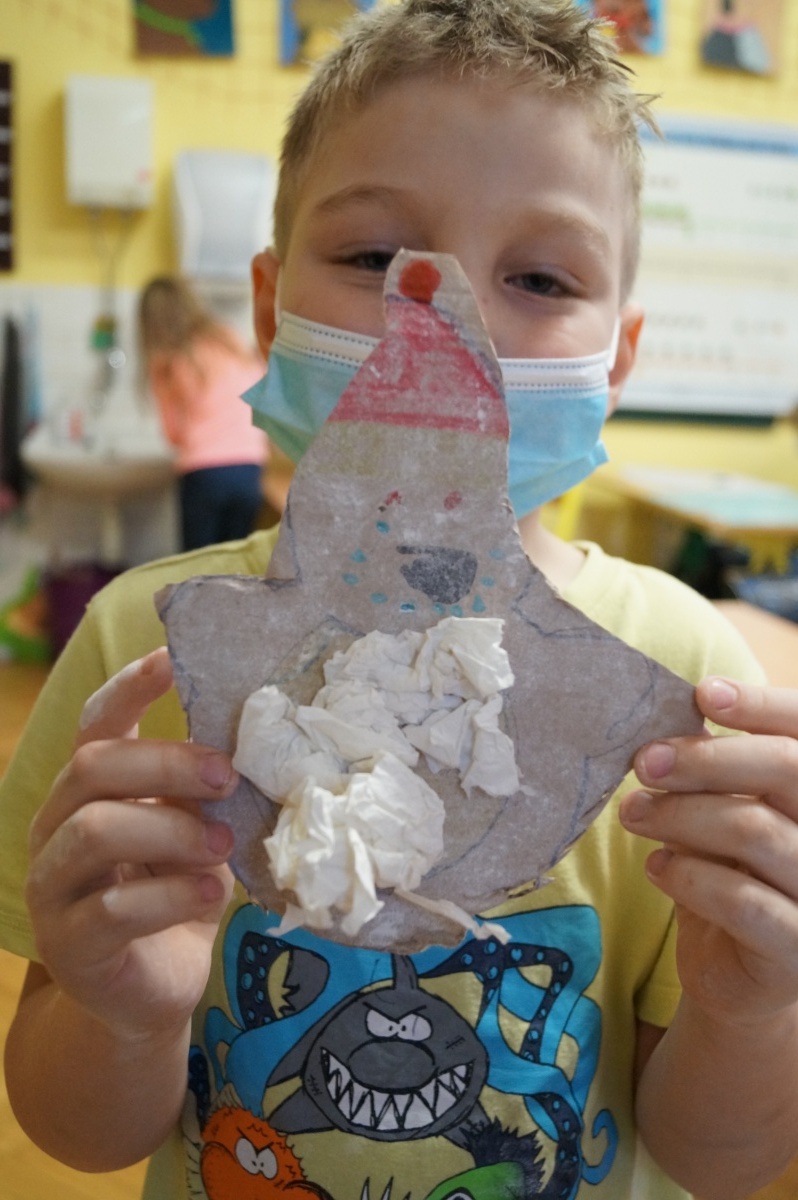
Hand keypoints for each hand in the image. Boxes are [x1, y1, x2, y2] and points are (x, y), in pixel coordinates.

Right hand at [25, 648, 236, 1040]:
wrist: (150, 993)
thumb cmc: (178, 897)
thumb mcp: (195, 833)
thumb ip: (203, 793)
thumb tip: (259, 740)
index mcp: (87, 792)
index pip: (97, 723)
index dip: (132, 685)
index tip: (175, 655)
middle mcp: (55, 829)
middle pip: (93, 766)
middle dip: (166, 762)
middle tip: (227, 774)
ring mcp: (53, 888)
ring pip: (95, 830)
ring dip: (170, 829)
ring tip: (222, 842)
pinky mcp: (70, 945)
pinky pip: (114, 907)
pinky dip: (173, 894)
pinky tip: (213, 892)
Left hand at [620, 677, 797, 1024]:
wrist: (737, 977)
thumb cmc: (733, 877)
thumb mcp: (727, 813)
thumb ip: (716, 771)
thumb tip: (670, 718)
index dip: (763, 705)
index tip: (704, 694)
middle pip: (788, 770)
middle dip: (707, 759)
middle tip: (645, 762)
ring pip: (754, 830)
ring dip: (680, 815)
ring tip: (633, 813)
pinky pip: (742, 900)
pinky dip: (689, 876)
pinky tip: (657, 867)